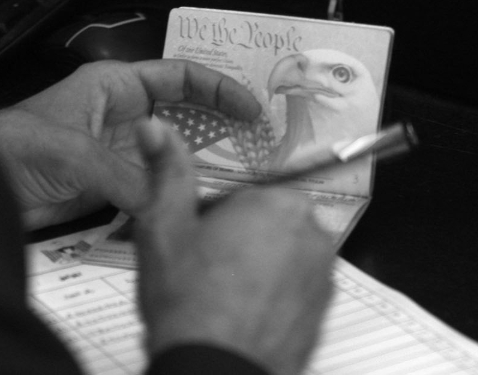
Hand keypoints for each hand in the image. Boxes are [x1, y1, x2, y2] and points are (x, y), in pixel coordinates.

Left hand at [0, 59, 260, 228]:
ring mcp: (118, 152)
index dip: (218, 88)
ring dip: (200, 166)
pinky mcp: (110, 186)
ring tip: (238, 178)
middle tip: (257, 144)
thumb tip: (165, 199)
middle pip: (184, 115)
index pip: (178, 76)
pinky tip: (196, 205)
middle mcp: (122, 116)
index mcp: (114, 86)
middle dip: (219, 127)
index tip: (249, 107)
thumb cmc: (10, 148)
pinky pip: (154, 187)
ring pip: (172, 155)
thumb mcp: (72, 153)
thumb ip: (124, 175)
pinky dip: (175, 195)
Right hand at [135, 117, 334, 374]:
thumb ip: (166, 170)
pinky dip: (271, 300)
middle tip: (203, 273)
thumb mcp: (164, 226)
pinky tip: (239, 317)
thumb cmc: (191, 307)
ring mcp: (322, 276)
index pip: (242, 197)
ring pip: (279, 259)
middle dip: (236, 243)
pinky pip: (293, 292)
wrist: (214, 372)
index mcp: (277, 204)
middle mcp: (311, 235)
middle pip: (265, 225)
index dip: (210, 221)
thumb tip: (155, 127)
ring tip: (218, 299)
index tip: (196, 245)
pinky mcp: (323, 312)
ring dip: (254, 272)